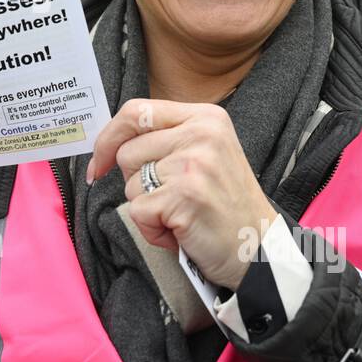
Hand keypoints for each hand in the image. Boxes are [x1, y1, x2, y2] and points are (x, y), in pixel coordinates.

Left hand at [87, 99, 279, 289]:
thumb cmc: (225, 207)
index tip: (101, 164)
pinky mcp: (184, 195)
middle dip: (137, 183)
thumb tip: (109, 143)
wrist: (260, 250)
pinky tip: (181, 232)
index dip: (108, 138)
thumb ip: (167, 139)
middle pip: (128, 152)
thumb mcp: (205, 154)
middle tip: (171, 199)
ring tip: (181, 216)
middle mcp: (201, 133)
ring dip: (147, 209)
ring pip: (130, 184)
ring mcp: (193, 163)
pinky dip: (153, 230)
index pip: (136, 111)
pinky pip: (138, 211)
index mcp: (205, 117)